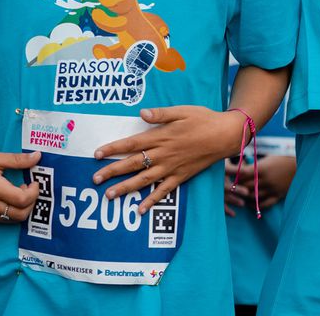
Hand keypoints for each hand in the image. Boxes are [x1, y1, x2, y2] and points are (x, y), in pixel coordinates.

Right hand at [0, 140, 40, 224]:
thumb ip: (18, 160)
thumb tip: (38, 156)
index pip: (22, 200)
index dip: (33, 192)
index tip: (33, 182)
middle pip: (19, 215)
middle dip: (30, 204)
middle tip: (29, 190)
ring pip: (8, 221)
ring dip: (18, 210)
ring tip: (17, 192)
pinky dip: (6, 214)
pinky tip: (5, 199)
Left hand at [94, 106, 241, 212]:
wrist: (225, 135)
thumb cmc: (203, 119)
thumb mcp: (182, 111)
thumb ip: (161, 114)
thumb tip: (141, 114)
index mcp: (161, 136)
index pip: (131, 144)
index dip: (113, 149)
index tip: (97, 154)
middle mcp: (163, 154)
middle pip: (133, 164)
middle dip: (112, 172)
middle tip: (94, 180)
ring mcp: (172, 167)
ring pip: (144, 180)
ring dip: (125, 188)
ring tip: (109, 196)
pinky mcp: (181, 176)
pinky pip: (163, 191)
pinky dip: (151, 201)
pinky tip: (139, 210)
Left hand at [224, 154, 296, 215]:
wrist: (300, 166)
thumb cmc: (282, 159)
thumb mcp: (267, 160)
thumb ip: (255, 166)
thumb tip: (241, 168)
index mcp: (261, 169)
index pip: (242, 174)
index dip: (234, 175)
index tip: (229, 175)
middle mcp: (265, 180)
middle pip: (245, 186)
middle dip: (238, 186)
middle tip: (231, 186)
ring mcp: (271, 189)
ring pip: (252, 196)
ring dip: (245, 196)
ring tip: (239, 195)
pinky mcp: (277, 195)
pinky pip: (263, 204)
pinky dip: (255, 205)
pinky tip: (250, 203)